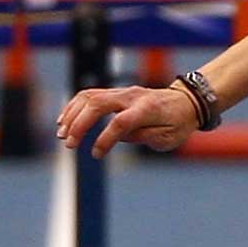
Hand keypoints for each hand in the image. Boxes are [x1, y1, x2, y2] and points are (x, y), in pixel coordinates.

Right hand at [56, 82, 198, 155]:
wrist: (185, 102)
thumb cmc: (178, 124)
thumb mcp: (168, 138)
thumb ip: (144, 136)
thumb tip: (117, 136)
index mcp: (148, 110)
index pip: (121, 122)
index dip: (105, 139)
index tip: (96, 154)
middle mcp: (132, 97)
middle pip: (98, 104)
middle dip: (79, 124)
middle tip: (68, 144)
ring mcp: (122, 92)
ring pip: (89, 97)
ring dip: (72, 115)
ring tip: (62, 134)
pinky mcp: (115, 92)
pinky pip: (90, 95)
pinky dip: (74, 107)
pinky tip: (65, 121)